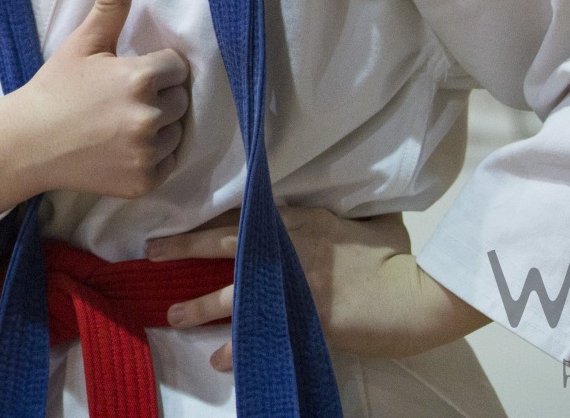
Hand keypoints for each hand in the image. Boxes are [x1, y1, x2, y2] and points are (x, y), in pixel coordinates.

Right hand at [0, 0, 189, 243]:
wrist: (29, 143)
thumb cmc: (56, 88)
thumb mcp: (83, 41)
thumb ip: (110, 2)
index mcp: (139, 79)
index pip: (177, 67)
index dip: (155, 68)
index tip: (128, 74)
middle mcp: (148, 118)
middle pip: (181, 99)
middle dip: (159, 95)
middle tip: (121, 98)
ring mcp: (147, 154)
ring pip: (177, 131)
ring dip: (160, 126)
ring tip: (123, 122)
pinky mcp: (144, 181)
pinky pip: (169, 162)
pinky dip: (153, 155)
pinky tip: (123, 146)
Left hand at [147, 207, 486, 367]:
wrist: (419, 294)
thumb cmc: (395, 257)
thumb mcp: (358, 221)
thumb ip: (327, 216)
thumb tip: (316, 213)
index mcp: (298, 218)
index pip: (240, 216)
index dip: (206, 221)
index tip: (176, 224)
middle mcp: (287, 245)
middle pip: (222, 244)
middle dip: (182, 248)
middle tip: (150, 252)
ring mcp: (292, 282)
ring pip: (230, 291)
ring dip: (198, 305)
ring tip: (172, 316)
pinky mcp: (303, 316)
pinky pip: (258, 331)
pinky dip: (235, 345)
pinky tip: (217, 357)